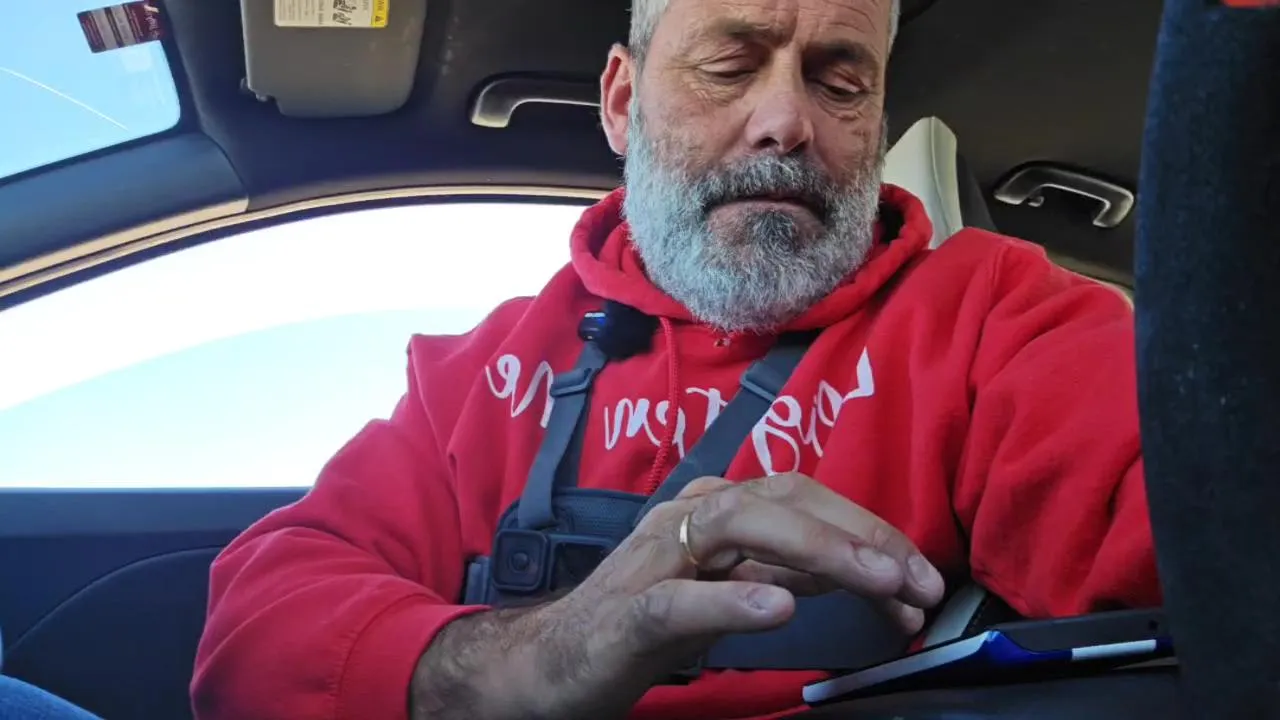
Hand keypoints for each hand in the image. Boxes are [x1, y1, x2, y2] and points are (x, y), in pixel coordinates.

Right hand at [413, 472, 945, 719]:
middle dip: (859, 535)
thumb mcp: (728, 590)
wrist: (548, 665)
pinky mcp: (628, 613)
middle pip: (781, 500)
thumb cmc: (641, 624)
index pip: (802, 497)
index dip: (869, 529)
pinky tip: (779, 609)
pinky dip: (732, 601)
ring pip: (739, 529)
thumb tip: (870, 574)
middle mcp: (685, 520)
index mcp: (713, 511)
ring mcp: (654, 561)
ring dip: (818, 551)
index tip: (922, 575)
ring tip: (877, 582)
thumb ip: (788, 572)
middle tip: (920, 580)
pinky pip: (682, 600)